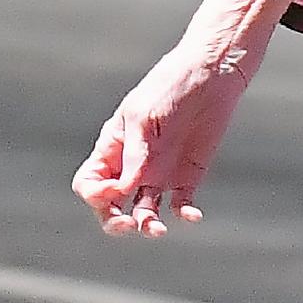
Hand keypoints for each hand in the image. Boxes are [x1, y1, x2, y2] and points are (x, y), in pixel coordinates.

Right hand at [72, 0, 288, 238]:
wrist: (213, 73)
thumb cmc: (170, 87)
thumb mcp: (144, 117)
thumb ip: (134, 155)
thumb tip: (124, 191)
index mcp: (113, 148)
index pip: (90, 184)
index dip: (96, 195)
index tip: (114, 190)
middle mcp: (132, 166)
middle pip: (111, 205)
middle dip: (114, 221)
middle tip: (128, 224)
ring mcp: (159, 173)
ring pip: (144, 211)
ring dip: (147, 225)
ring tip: (156, 230)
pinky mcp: (188, 175)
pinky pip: (180, 204)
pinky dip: (183, 214)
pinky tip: (191, 215)